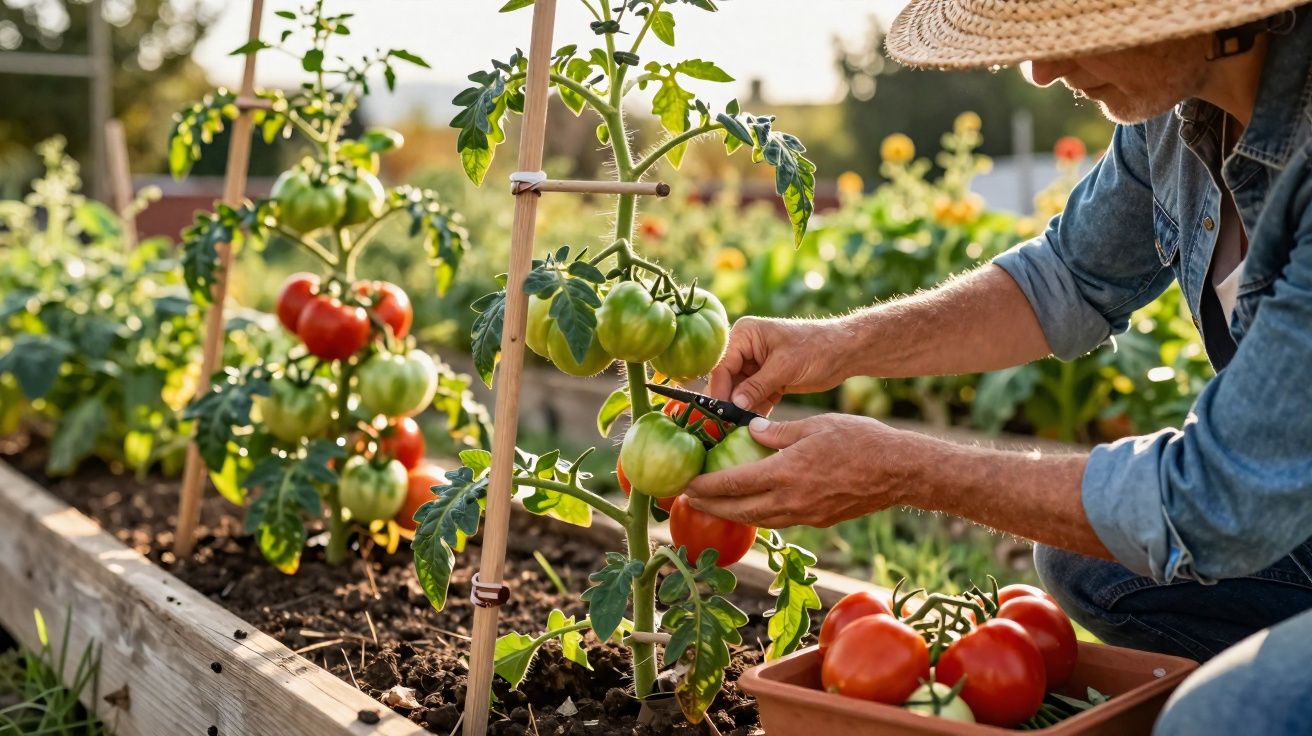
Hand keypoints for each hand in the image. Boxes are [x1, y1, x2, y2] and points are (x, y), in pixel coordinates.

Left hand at [683, 413, 918, 528]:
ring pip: (758, 520)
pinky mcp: (817, 521)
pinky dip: (758, 514)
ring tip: (713, 505)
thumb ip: (778, 431)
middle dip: (710, 506)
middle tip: (687, 500)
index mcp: (785, 473)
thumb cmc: (860, 440)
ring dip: (732, 514)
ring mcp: (804, 515)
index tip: (685, 485)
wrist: (899, 471)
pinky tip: (752, 504)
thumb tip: (750, 430)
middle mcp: (790, 501)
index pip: (733, 485)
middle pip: (738, 510)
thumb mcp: (815, 425)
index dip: (705, 487)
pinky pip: (778, 520)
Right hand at [707, 316, 853, 414]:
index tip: (719, 413)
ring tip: (738, 431)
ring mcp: (755, 366)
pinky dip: (755, 412)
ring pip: (739, 393)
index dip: (720, 390)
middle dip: (729, 402)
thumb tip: (734, 404)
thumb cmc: (816, 348)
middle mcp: (745, 348)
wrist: (844, 352)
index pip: (722, 365)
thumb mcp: (784, 367)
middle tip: (725, 427)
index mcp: (745, 335)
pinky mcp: (767, 380)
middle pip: (728, 380)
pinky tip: (755, 428)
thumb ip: (757, 386)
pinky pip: (754, 399)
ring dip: (741, 410)